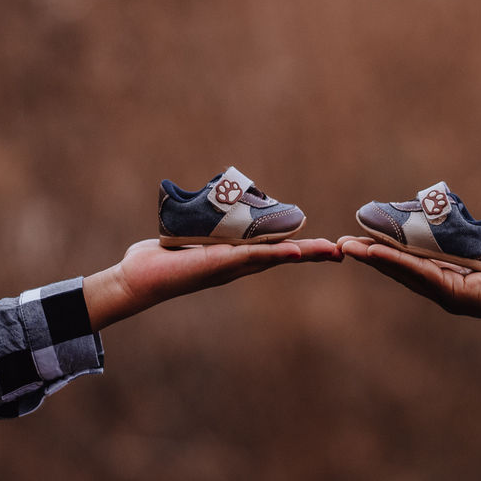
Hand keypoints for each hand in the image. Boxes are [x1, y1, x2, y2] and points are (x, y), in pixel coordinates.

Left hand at [83, 239, 342, 328]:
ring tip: (332, 252)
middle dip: (313, 254)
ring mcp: (231, 266)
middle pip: (283, 256)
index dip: (300, 247)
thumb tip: (195, 203)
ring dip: (304, 254)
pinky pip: (252, 257)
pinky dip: (274, 254)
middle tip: (342, 251)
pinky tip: (294, 252)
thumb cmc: (159, 259)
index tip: (326, 245)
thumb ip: (197, 222)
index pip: (274, 250)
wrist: (138, 278)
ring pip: (275, 257)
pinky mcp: (219, 264)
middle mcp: (238, 265)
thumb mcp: (187, 234)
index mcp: (235, 257)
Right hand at [337, 233, 480, 321]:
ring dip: (376, 258)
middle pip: (397, 266)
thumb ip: (449, 232)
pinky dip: (397, 262)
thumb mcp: (474, 238)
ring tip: (350, 247)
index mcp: (443, 271)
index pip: (405, 257)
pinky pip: (420, 273)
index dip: (381, 246)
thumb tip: (425, 214)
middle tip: (339, 244)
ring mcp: (444, 291)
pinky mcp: (453, 294)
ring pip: (403, 270)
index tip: (358, 235)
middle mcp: (439, 284)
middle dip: (368, 254)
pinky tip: (378, 253)